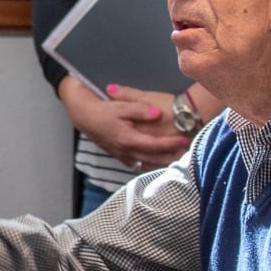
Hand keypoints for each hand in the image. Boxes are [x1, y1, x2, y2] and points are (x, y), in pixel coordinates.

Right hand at [57, 79, 189, 169]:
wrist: (83, 116)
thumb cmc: (102, 109)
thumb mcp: (121, 106)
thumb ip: (140, 109)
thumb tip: (157, 114)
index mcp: (128, 138)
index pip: (154, 145)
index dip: (170, 144)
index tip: (184, 140)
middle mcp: (126, 151)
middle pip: (153, 159)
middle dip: (170, 157)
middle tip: (186, 154)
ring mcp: (121, 155)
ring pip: (145, 164)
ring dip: (161, 163)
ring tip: (177, 159)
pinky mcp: (118, 156)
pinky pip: (137, 164)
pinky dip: (149, 163)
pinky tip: (157, 161)